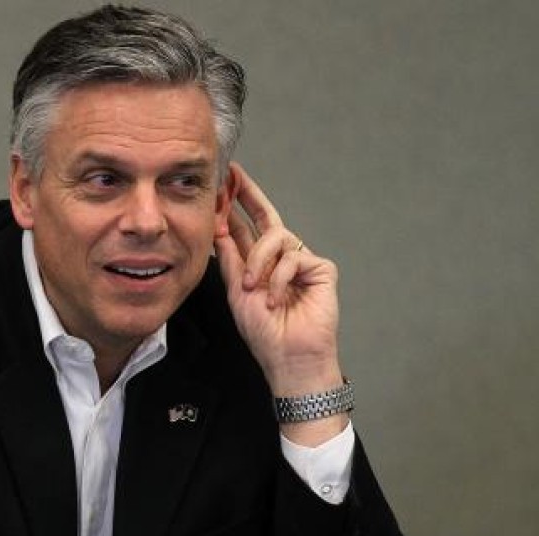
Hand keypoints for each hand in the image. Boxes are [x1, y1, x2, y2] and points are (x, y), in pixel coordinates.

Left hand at [215, 164, 346, 443]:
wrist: (288, 357)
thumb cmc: (264, 332)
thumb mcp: (236, 291)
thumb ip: (229, 257)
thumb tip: (217, 225)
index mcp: (258, 264)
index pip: (245, 227)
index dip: (233, 206)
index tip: (221, 184)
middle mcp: (280, 259)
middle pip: (267, 217)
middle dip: (249, 195)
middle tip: (234, 176)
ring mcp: (302, 262)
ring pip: (276, 236)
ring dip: (259, 260)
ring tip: (252, 287)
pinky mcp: (321, 269)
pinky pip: (294, 257)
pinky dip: (279, 278)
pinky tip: (276, 298)